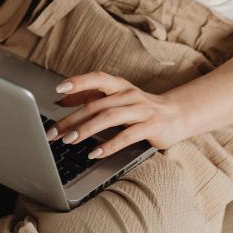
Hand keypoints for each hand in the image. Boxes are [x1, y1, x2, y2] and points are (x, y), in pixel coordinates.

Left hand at [46, 72, 188, 159]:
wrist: (177, 115)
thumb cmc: (140, 108)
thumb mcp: (115, 100)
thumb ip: (90, 98)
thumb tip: (61, 100)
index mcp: (119, 85)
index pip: (97, 78)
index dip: (78, 81)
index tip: (58, 88)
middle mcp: (129, 94)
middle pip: (97, 104)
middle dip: (72, 119)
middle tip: (54, 132)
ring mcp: (141, 109)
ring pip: (109, 117)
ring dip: (87, 129)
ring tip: (70, 140)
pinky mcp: (151, 126)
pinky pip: (126, 136)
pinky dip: (109, 145)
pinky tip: (94, 153)